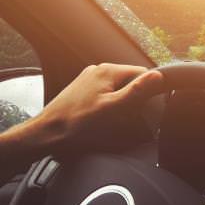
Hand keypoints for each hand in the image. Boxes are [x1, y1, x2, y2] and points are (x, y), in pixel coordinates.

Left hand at [0, 63, 163, 178]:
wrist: (46, 134)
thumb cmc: (76, 124)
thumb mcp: (112, 109)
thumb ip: (136, 91)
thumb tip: (158, 76)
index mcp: (108, 70)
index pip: (142, 73)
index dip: (147, 91)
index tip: (144, 109)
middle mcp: (99, 70)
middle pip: (131, 81)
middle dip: (134, 98)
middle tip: (126, 117)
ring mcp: (90, 78)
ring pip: (119, 87)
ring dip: (121, 102)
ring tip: (112, 119)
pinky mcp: (84, 89)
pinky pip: (106, 92)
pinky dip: (109, 104)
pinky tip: (102, 117)